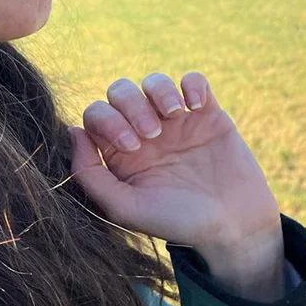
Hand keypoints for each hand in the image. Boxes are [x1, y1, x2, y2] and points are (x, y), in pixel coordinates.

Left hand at [70, 72, 284, 301]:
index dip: (108, 120)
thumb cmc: (177, 222)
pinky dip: (192, 85)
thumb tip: (72, 132)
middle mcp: (145, 132)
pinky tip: (197, 106)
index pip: (97, 115)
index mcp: (121, 153)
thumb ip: (90, 175)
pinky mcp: (208, 113)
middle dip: (131, 105)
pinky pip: (194, 80)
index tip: (132, 146)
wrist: (232, 225)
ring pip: (155, 81)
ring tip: (174, 114)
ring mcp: (177, 121)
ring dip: (159, 91)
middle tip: (153, 135)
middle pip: (121, 91)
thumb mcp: (125, 208)